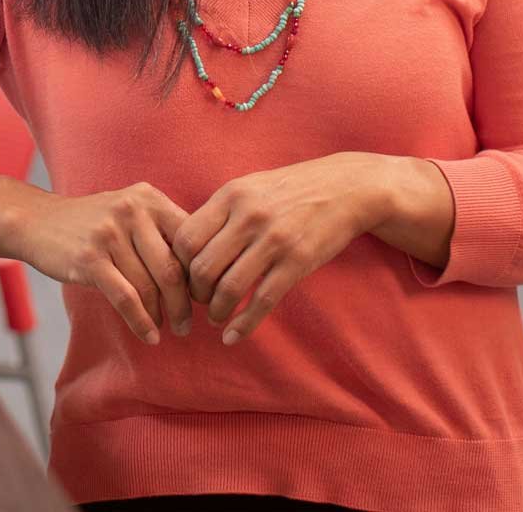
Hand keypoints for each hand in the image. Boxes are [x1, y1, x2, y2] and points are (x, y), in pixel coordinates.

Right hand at [18, 182, 192, 343]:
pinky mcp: (90, 259)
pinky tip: (149, 336)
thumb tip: (203, 269)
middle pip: (172, 268)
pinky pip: (125, 298)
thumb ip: (161, 230)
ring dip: (162, 316)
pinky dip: (141, 322)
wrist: (39, 221)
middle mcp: (132, 211)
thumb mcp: (130, 210)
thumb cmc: (93, 223)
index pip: (189, 240)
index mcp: (149, 198)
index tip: (204, 296)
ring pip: (148, 286)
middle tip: (189, 324)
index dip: (200, 273)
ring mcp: (110, 234)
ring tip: (168, 330)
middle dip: (185, 303)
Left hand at [170, 153, 390, 344]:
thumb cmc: (289, 189)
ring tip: (217, 317)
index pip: (186, 239)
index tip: (186, 277)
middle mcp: (249, 216)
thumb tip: (186, 247)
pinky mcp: (297, 262)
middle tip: (201, 300)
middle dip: (196, 293)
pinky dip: (243, 325)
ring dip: (216, 312)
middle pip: (202, 268)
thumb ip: (220, 212)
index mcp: (231, 195)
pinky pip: (262, 302)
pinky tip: (233, 336)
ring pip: (228, 288)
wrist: (343, 187)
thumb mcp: (249, 186)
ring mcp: (274, 240)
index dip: (179, 266)